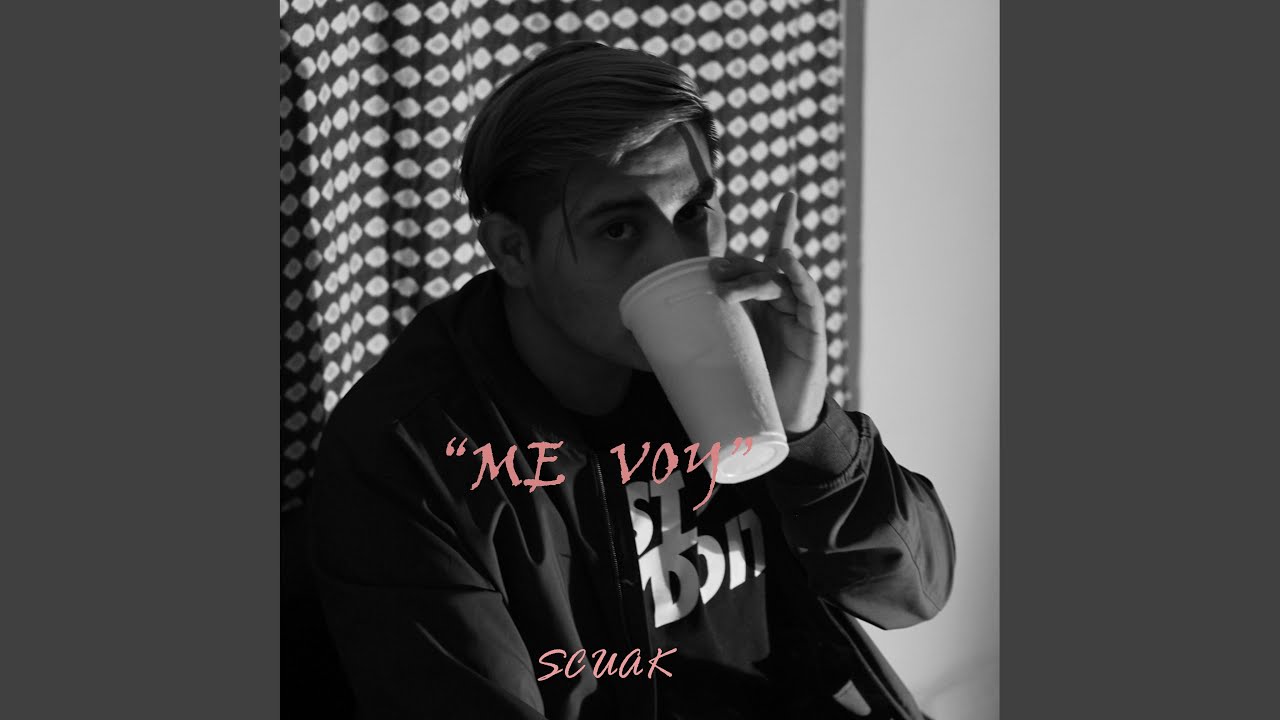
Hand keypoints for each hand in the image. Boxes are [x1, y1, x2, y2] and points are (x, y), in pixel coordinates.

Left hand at [710, 191, 827, 435]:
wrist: (780, 417)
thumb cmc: (754, 381)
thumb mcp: (726, 348)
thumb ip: (703, 331)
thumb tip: (646, 330)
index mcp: (768, 300)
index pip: (774, 254)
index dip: (784, 223)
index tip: (789, 194)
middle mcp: (787, 300)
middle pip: (766, 266)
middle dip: (740, 266)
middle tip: (714, 274)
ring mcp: (800, 314)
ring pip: (781, 280)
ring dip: (756, 276)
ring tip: (732, 285)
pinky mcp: (812, 332)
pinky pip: (808, 300)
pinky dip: (799, 279)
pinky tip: (788, 264)